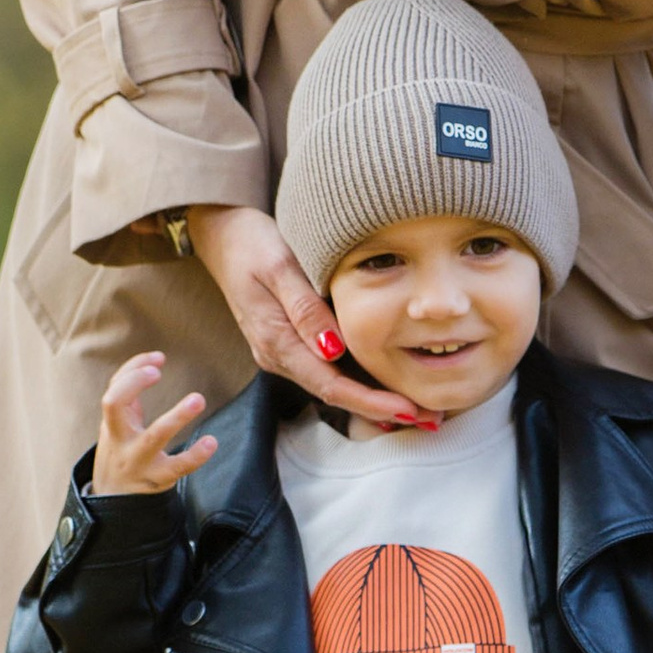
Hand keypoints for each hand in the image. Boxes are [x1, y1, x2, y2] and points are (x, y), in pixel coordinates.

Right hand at [93, 352, 220, 495]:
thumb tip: (154, 360)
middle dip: (134, 383)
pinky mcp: (158, 478)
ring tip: (198, 399)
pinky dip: (195, 455)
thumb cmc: (122, 448)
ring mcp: (138, 459)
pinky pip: (177, 466)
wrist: (114, 495)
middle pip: (114, 406)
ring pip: (153, 436)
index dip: (131, 371)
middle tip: (156, 372)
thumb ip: (131, 394)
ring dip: (176, 416)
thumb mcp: (118, 423)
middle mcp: (121, 439)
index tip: (158, 361)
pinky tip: (211, 442)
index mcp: (112, 424)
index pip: (113, 391)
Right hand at [184, 205, 440, 430]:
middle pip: (336, 395)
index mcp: (277, 341)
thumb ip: (305, 308)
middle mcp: (279, 355)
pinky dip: (360, 383)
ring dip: (374, 401)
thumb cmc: (252, 242)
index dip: (371, 402)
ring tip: (420, 409)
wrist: (221, 233)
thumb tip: (332, 350)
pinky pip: (329, 371)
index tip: (408, 409)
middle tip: (431, 419)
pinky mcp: (291, 341)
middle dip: (381, 411)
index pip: (331, 385)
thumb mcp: (279, 267)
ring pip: (333, 386)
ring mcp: (284, 351)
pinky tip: (387, 386)